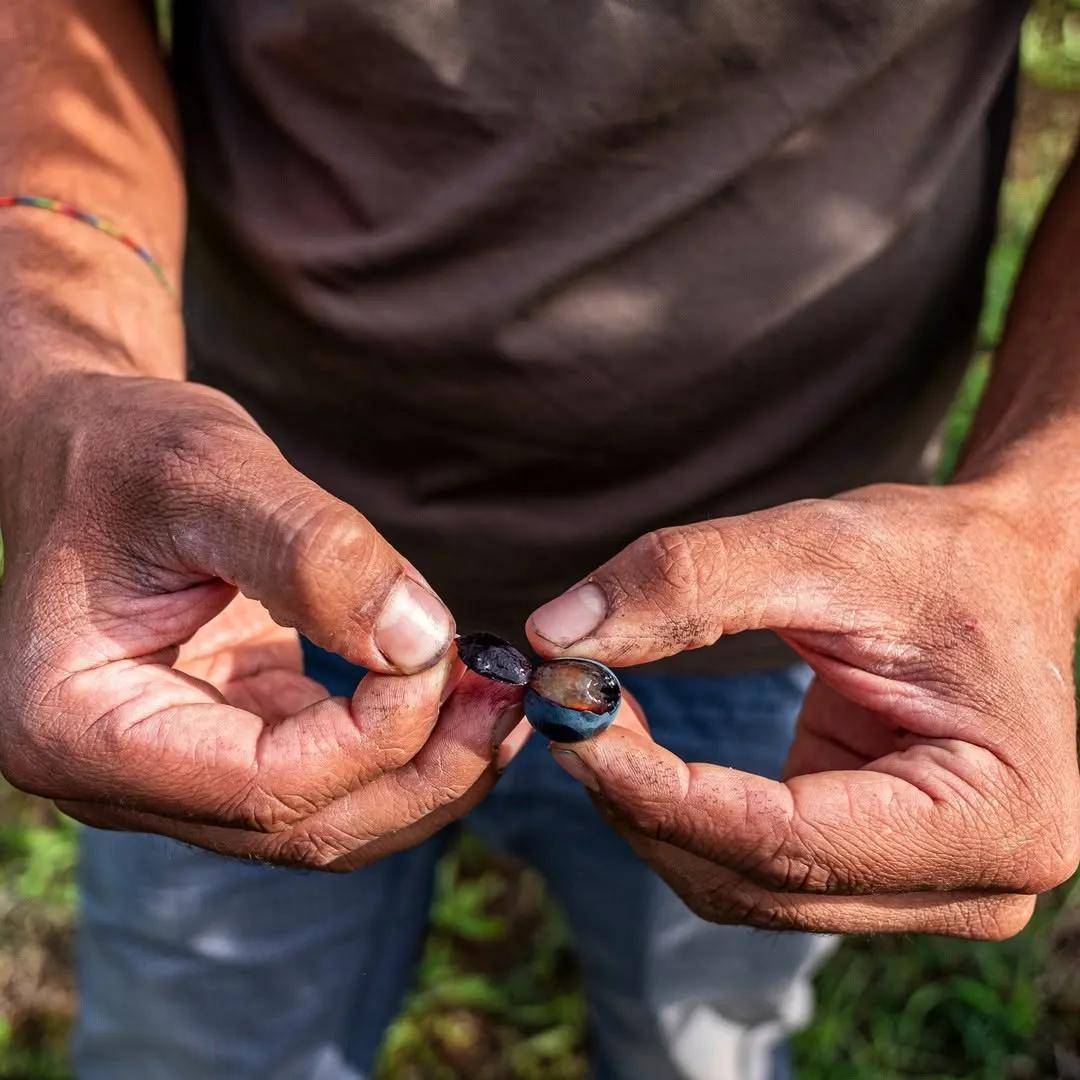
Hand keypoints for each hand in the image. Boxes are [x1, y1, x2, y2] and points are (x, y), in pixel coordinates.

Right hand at [0, 373, 522, 867]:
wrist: (95, 449)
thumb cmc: (127, 448)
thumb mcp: (211, 470)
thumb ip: (315, 556)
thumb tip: (420, 640)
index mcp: (80, 726)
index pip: (263, 786)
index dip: (377, 735)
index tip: (444, 652)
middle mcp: (115, 778)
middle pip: (303, 827)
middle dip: (423, 772)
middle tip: (510, 698)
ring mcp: (169, 773)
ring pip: (326, 820)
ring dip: (426, 772)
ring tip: (500, 700)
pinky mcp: (221, 744)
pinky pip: (326, 776)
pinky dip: (398, 748)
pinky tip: (456, 696)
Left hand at [528, 484, 1079, 936]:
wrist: (1001, 570)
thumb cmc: (938, 555)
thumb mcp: (825, 545)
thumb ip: (690, 581)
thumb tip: (558, 637)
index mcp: (996, 818)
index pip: (788, 840)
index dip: (659, 788)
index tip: (570, 718)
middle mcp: (969, 886)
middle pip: (753, 879)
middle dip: (640, 797)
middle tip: (568, 702)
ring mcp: (920, 890)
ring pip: (737, 884)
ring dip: (647, 806)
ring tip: (597, 709)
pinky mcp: (868, 868)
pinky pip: (745, 861)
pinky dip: (677, 807)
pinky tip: (637, 739)